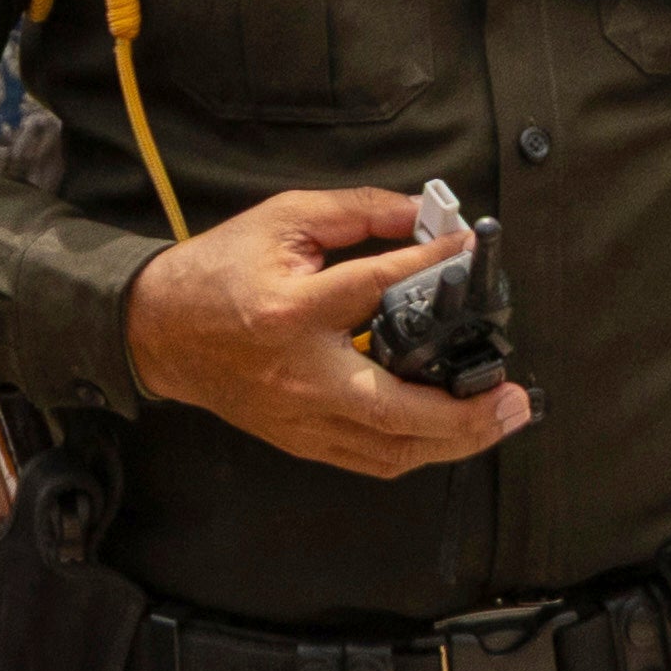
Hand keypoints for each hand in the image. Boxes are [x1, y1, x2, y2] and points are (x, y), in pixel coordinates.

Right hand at [120, 188, 536, 474]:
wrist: (156, 329)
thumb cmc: (219, 270)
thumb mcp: (284, 219)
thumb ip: (358, 212)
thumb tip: (425, 213)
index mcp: (292, 310)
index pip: (379, 287)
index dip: (435, 267)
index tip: (474, 253)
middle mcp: (300, 375)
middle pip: (394, 408)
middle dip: (464, 413)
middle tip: (514, 397)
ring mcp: (298, 417)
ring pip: (388, 448)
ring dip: (452, 441)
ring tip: (499, 418)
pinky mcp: (297, 438)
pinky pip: (368, 459)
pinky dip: (416, 450)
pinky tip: (451, 433)